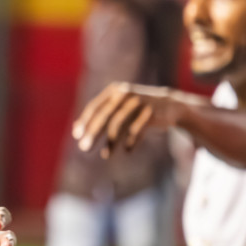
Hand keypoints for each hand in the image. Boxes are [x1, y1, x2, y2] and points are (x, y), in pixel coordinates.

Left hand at [72, 82, 193, 157]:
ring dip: (111, 142)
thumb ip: (98, 115)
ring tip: (105, 155)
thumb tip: (75, 130)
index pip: (94, 106)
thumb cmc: (136, 108)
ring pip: (121, 124)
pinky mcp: (153, 112)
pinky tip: (126, 150)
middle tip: (83, 148)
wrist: (170, 105)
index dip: (85, 121)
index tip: (76, 136)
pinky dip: (130, 141)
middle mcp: (126, 94)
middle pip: (105, 115)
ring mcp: (140, 102)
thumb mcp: (117, 107)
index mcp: (114, 90)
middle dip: (93, 133)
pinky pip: (137, 129)